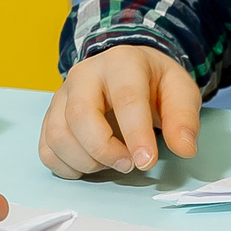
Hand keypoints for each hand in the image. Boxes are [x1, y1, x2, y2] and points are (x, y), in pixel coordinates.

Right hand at [39, 44, 198, 176]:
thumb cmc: (154, 83)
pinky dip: (67, 166)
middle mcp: (83, 75)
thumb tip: (184, 148)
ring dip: (85, 161)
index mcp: (121, 64)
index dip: (135, 134)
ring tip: (111, 163)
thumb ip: (184, 119)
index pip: (125, 99)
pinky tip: (91, 165)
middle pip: (79, 116)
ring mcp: (61, 95)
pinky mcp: (50, 116)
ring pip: (58, 135)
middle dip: (104, 150)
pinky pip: (46, 149)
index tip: (146, 162)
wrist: (127, 71)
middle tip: (129, 165)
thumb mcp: (180, 92)